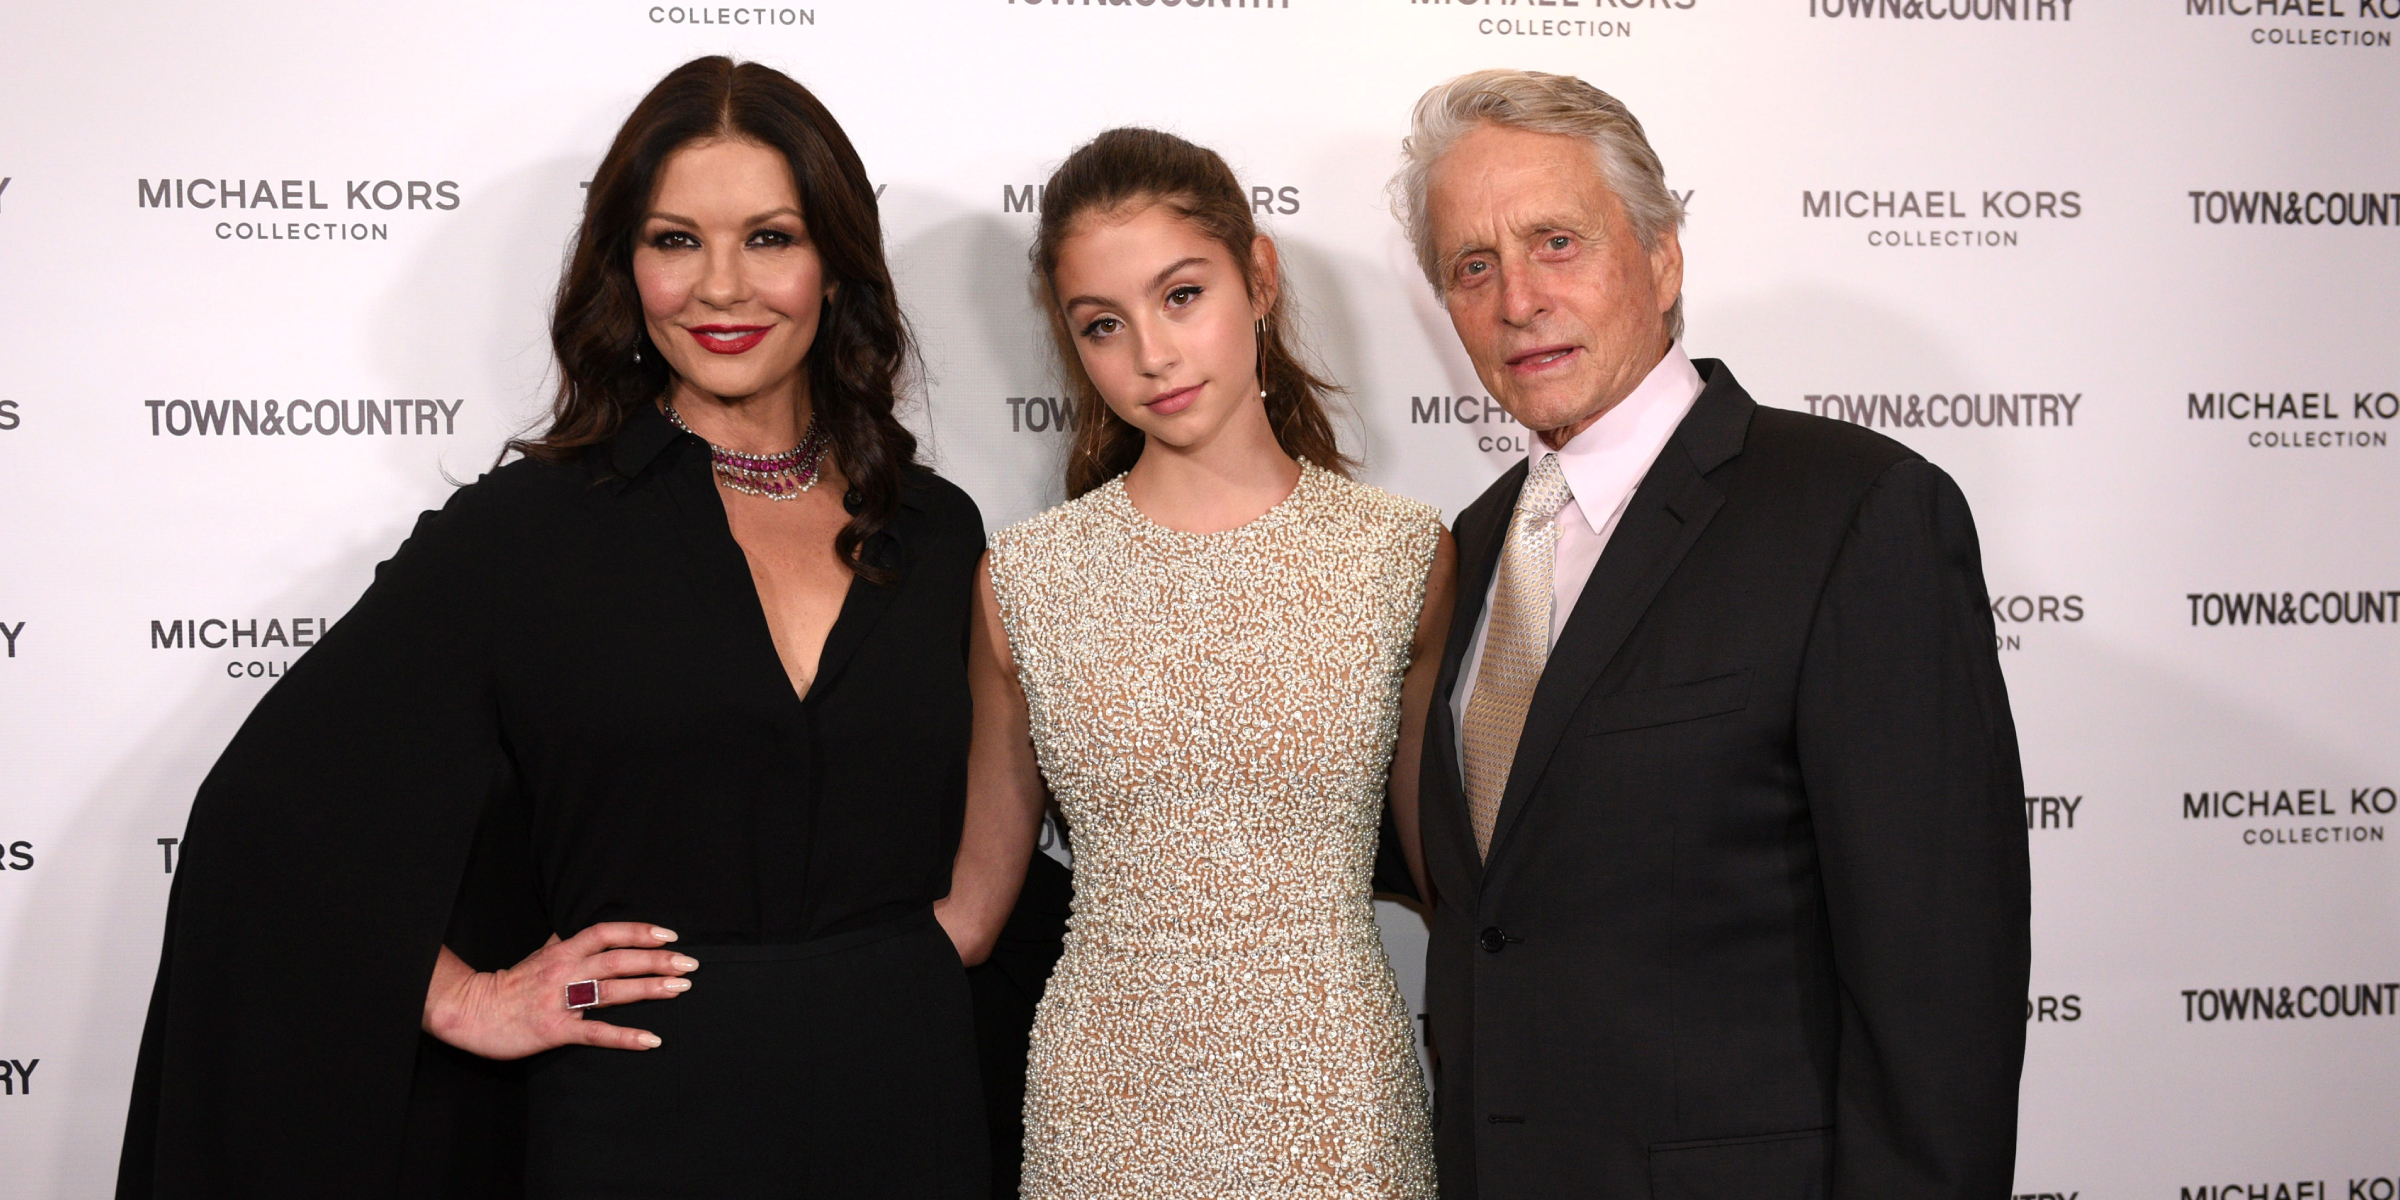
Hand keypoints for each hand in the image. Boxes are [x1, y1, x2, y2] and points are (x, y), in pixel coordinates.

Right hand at [422, 923, 696, 1059]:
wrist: (471, 1012)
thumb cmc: (509, 984)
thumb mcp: (539, 954)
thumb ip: (565, 941)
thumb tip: (587, 929)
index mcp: (562, 951)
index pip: (606, 933)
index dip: (638, 931)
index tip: (669, 934)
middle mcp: (564, 972)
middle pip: (617, 960)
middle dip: (656, 960)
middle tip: (689, 963)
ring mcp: (560, 1001)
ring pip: (611, 991)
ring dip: (649, 989)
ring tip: (680, 988)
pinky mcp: (555, 1031)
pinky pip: (595, 1033)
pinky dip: (625, 1036)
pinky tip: (651, 1039)